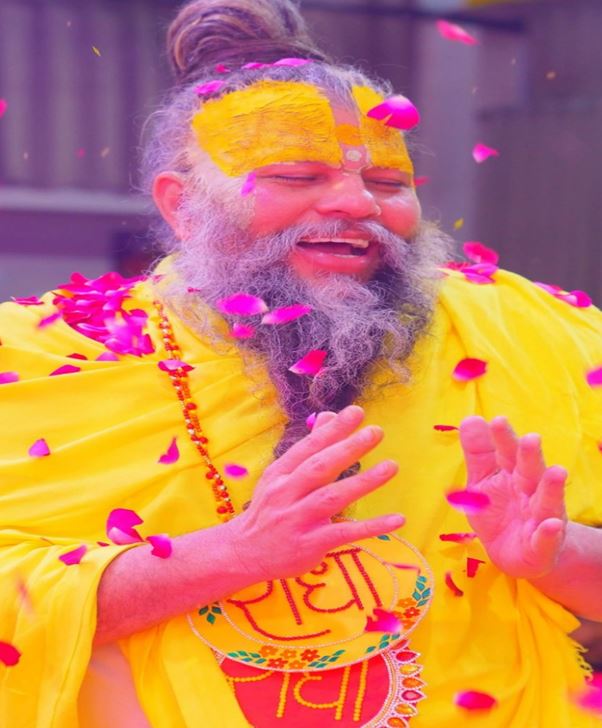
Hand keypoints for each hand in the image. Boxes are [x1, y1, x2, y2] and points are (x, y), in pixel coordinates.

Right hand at [227, 406, 403, 581]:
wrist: (243, 553)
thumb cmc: (269, 509)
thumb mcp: (280, 476)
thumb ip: (308, 447)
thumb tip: (329, 415)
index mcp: (280, 474)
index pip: (308, 448)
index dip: (332, 430)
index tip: (357, 412)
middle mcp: (286, 494)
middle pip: (319, 468)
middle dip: (348, 448)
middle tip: (376, 432)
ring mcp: (297, 520)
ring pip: (331, 497)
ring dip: (363, 482)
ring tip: (391, 467)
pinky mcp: (310, 545)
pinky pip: (345, 533)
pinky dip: (372, 527)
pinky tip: (397, 519)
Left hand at [459, 416, 567, 578]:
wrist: (514, 554)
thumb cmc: (499, 511)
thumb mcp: (481, 482)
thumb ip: (478, 453)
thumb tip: (471, 418)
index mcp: (513, 474)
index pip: (508, 453)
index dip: (503, 439)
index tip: (497, 421)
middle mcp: (530, 492)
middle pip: (531, 472)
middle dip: (531, 457)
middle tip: (531, 438)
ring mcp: (539, 519)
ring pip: (547, 502)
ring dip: (552, 488)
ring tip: (558, 472)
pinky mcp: (541, 547)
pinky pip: (546, 539)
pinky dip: (549, 533)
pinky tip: (552, 524)